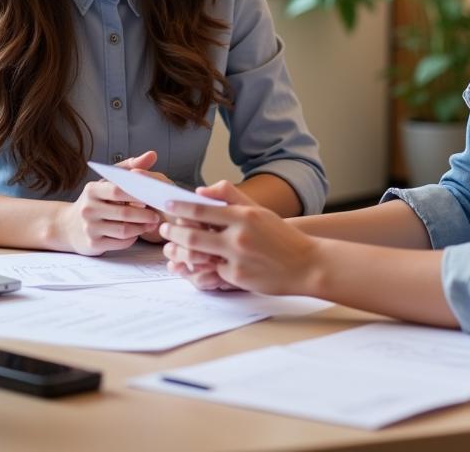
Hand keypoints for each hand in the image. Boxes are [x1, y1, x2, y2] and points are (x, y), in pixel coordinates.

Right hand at [57, 151, 166, 253]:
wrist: (68, 226)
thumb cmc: (96, 200)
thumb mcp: (107, 180)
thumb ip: (130, 167)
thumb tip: (152, 155)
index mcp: (92, 190)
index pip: (117, 190)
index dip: (137, 193)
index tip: (152, 195)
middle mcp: (88, 209)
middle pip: (123, 213)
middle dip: (144, 214)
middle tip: (157, 214)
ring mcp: (89, 228)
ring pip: (123, 230)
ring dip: (141, 227)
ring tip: (152, 223)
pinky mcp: (93, 244)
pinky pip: (119, 243)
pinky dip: (132, 238)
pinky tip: (138, 232)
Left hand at [160, 180, 320, 294]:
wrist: (306, 264)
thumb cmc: (281, 236)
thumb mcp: (259, 210)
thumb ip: (231, 197)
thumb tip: (202, 191)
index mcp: (243, 215)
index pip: (202, 209)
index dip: (179, 207)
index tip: (167, 205)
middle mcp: (238, 236)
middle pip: (193, 234)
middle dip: (172, 233)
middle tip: (162, 230)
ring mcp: (237, 259)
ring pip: (197, 255)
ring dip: (178, 253)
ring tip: (170, 250)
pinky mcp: (237, 278)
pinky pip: (211, 273)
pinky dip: (198, 269)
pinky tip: (189, 266)